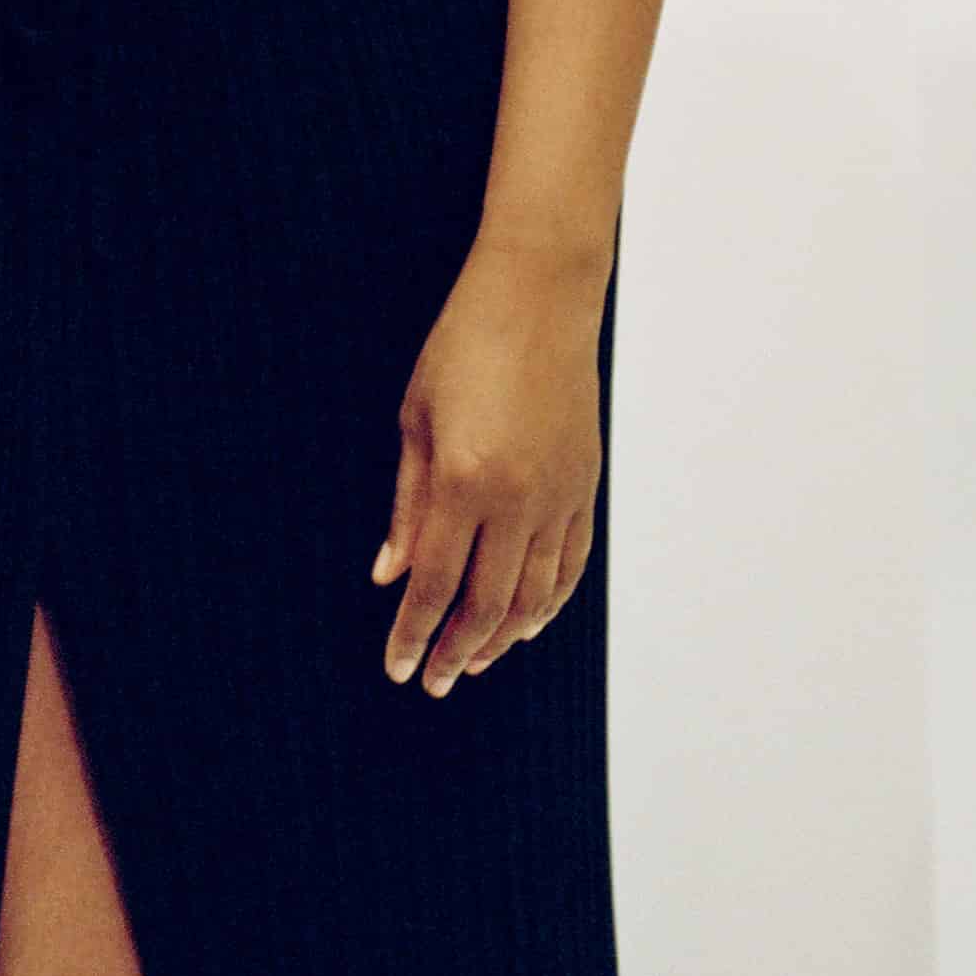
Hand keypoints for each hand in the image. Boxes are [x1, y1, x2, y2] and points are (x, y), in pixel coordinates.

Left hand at [370, 241, 606, 697]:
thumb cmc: (465, 344)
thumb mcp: (415, 418)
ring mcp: (559, 495)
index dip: (413, 634)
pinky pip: (570, 565)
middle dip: (455, 651)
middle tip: (434, 681)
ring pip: (533, 596)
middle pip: (485, 604)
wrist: (539, 294)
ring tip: (474, 662)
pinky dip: (549, 603)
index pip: (434, 584)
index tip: (398, 667)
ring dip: (501, 638)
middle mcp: (517, 499)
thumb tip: (390, 575)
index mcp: (463, 481)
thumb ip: (406, 505)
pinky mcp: (586, 485)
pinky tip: (527, 624)